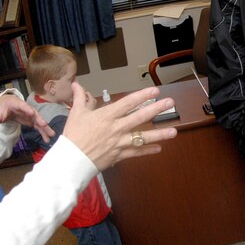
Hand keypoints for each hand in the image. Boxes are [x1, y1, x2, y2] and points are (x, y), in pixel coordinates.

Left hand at [0, 93, 53, 142]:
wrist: (6, 105)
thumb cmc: (2, 108)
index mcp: (17, 104)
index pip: (22, 106)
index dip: (26, 109)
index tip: (31, 112)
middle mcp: (26, 109)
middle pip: (34, 114)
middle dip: (40, 119)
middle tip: (45, 125)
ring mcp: (30, 115)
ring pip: (39, 121)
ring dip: (45, 128)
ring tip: (51, 135)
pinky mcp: (31, 121)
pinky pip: (38, 126)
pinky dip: (43, 132)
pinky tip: (47, 139)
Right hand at [62, 83, 177, 170]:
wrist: (70, 161)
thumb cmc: (73, 136)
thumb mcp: (75, 114)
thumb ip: (80, 98)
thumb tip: (76, 84)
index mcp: (106, 116)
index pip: (127, 103)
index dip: (142, 96)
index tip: (155, 91)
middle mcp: (115, 128)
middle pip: (139, 117)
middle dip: (156, 109)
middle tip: (170, 103)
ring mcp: (119, 142)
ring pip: (142, 137)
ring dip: (159, 135)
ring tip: (174, 131)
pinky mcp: (119, 155)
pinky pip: (136, 152)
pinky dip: (148, 151)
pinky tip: (159, 149)